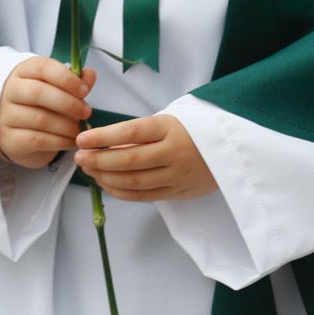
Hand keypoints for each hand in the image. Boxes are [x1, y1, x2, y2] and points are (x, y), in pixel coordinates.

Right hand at [0, 58, 96, 168]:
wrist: (22, 134)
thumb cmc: (45, 105)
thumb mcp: (60, 89)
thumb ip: (76, 81)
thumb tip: (90, 74)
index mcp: (24, 72)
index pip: (42, 67)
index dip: (66, 78)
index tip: (84, 91)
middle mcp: (10, 91)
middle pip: (38, 93)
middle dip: (68, 103)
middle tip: (87, 112)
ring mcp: (6, 116)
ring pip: (40, 119)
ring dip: (67, 125)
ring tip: (81, 129)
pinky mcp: (10, 139)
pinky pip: (38, 140)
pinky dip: (60, 141)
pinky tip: (72, 141)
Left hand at [76, 113, 217, 201]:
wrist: (234, 150)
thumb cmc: (197, 129)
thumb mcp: (175, 119)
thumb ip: (145, 130)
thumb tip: (106, 141)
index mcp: (172, 127)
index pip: (132, 131)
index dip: (103, 137)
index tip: (82, 139)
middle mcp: (174, 152)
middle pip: (129, 159)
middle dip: (99, 159)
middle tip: (79, 157)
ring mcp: (177, 175)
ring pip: (133, 181)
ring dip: (106, 177)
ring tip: (89, 171)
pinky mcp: (179, 192)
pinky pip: (144, 195)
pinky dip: (121, 192)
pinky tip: (107, 184)